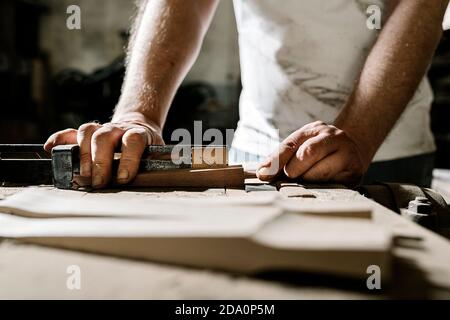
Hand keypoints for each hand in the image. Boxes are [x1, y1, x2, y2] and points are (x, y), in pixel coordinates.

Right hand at [44, 120, 163, 187]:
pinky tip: (51, 149)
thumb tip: (164, 180)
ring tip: (82, 174)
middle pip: (105, 136)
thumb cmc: (149, 148)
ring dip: (82, 153)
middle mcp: (119, 128)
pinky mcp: (87, 134)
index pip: (134, 141)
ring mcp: (101, 129)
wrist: (140, 126)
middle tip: (99, 183)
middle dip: (100, 160)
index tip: (123, 178)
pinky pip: (70, 132)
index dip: (128, 158)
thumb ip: (158, 165)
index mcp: (140, 133)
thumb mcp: (159, 154)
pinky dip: (60, 140)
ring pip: (87, 131)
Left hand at [256, 121, 369, 185]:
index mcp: (315, 129)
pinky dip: (323, 189)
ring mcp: (348, 153)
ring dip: (308, 181)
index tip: (263, 175)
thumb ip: (280, 159)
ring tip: (309, 180)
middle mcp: (334, 137)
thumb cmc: (319, 152)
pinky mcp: (356, 173)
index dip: (276, 161)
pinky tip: (324, 185)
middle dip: (294, 170)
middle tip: (293, 177)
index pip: (290, 144)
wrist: (355, 151)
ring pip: (320, 172)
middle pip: (307, 153)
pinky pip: (333, 185)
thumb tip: (262, 173)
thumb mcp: (300, 147)